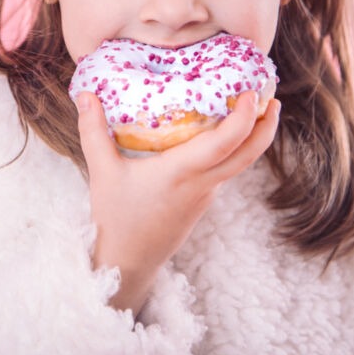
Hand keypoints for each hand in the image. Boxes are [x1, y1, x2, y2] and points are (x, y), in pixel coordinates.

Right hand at [76, 90, 280, 317]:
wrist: (128, 262)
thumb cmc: (116, 217)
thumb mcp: (102, 171)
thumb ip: (92, 131)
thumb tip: (84, 93)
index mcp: (182, 172)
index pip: (225, 143)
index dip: (244, 117)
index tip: (249, 92)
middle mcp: (202, 183)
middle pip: (249, 154)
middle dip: (265, 124)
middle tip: (270, 94)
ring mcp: (206, 193)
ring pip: (241, 162)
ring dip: (253, 135)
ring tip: (251, 105)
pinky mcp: (202, 199)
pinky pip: (226, 169)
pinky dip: (234, 148)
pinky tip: (221, 132)